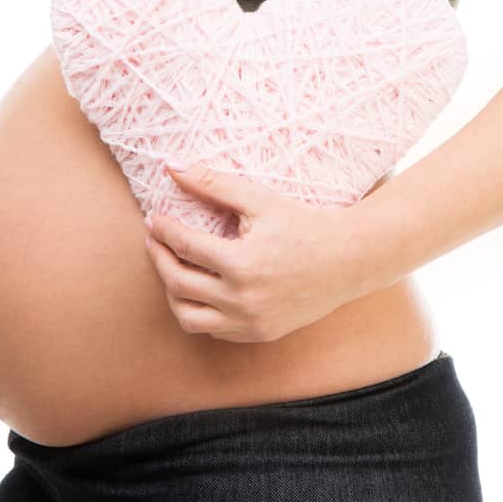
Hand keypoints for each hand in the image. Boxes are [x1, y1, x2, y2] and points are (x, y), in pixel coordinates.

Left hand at [142, 161, 370, 343]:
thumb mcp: (260, 199)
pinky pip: (214, 329)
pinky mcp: (259, 334)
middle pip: (178, 283)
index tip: (154, 217)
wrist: (348, 260)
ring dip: (172, 292)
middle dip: (159, 258)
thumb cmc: (304, 224)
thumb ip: (214, 184)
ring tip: (172, 266)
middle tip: (155, 239)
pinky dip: (199, 310)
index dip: (164, 229)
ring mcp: (250, 323)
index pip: (185, 246)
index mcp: (242, 264)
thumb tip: (173, 168)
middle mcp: (242, 301)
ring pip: (188, 317)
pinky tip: (200, 286)